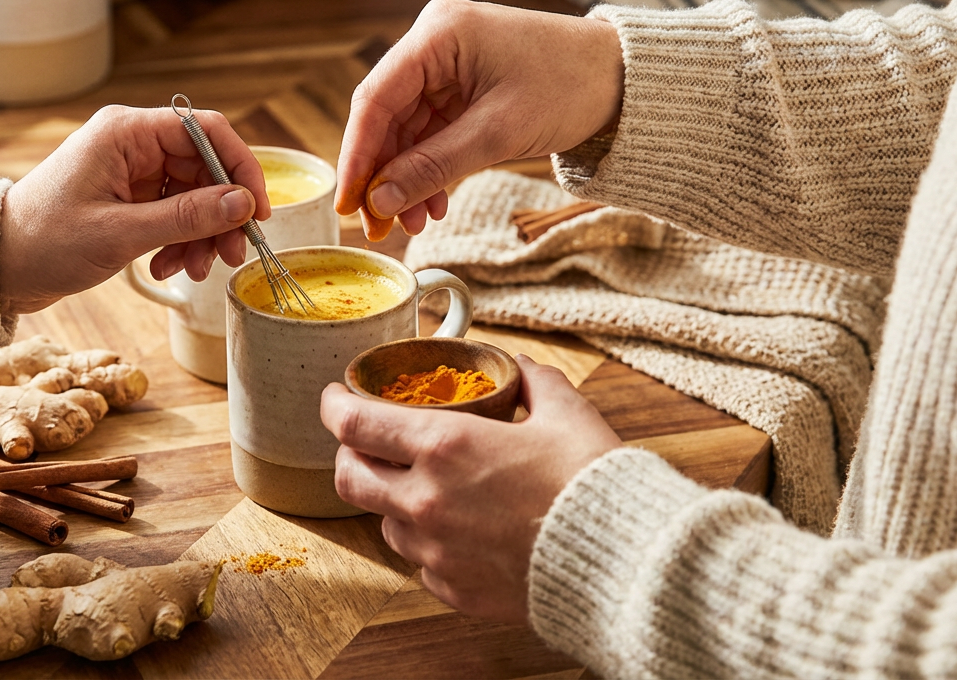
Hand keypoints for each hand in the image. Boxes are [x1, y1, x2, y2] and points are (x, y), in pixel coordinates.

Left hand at [0, 105, 269, 313]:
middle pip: (205, 168)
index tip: (257, 211)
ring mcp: (130, 171)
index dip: (240, 167)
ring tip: (194, 270)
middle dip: (222, 214)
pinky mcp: (128, 197)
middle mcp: (131, 143)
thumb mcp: (120, 233)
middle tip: (231, 255)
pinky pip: (174, 213)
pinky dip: (180, 241)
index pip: (206, 130)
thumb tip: (242, 204)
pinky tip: (169, 267)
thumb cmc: (44, 241)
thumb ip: (186, 217)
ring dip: (202, 234)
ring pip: (194, 194)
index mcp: (125, 132)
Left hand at [321, 355, 621, 621]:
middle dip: (348, 454)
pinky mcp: (453, 588)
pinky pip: (420, 561)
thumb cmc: (592, 484)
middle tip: (365, 441)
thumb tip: (519, 369)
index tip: (336, 396)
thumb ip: (533, 382)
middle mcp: (426, 500)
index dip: (335, 405)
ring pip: (384, 521)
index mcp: (445, 447)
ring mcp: (435, 550)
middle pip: (349, 476)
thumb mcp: (566, 413)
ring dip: (391, 498)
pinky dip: (427, 539)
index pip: (355, 424)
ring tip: (420, 484)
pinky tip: (454, 527)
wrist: (621, 563)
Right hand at [336, 0, 623, 239]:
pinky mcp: (461, 87)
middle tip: (378, 225)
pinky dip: (429, 168)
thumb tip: (379, 202)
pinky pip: (430, 132)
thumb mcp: (497, 133)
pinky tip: (433, 202)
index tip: (348, 203)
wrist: (623, 78)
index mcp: (438, 35)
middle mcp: (434, 43)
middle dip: (383, 175)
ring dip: (406, 178)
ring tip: (413, 221)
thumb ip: (433, 167)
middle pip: (386, 116)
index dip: (357, 156)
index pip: (375, 99)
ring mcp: (447, 65)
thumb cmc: (569, 86)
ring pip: (406, 130)